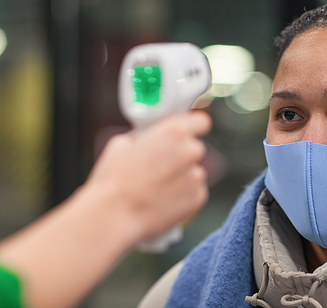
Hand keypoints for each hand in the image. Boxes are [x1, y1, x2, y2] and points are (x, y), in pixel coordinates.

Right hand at [82, 110, 211, 243]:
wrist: (115, 216)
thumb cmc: (114, 181)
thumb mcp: (120, 145)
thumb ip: (143, 138)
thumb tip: (146, 141)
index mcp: (174, 132)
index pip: (200, 121)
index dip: (193, 127)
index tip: (187, 133)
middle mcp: (190, 151)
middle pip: (195, 149)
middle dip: (181, 156)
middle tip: (160, 166)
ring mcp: (196, 176)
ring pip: (194, 172)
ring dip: (181, 177)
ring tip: (156, 188)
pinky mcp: (198, 198)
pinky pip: (194, 192)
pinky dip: (183, 195)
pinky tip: (163, 200)